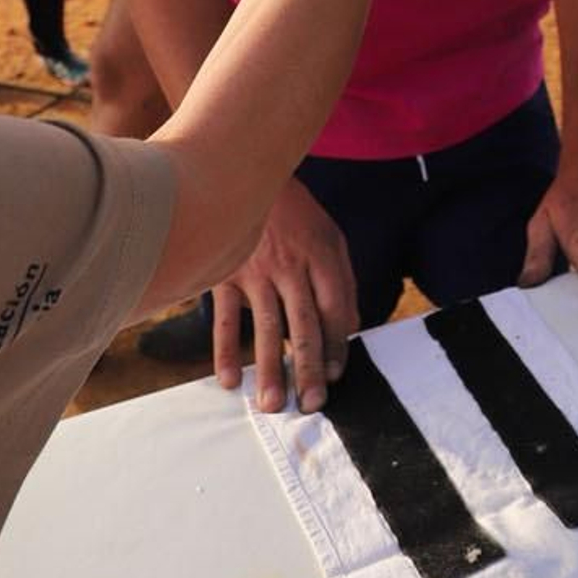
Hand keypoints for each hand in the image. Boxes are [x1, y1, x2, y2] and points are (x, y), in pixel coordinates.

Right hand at [212, 177, 359, 414]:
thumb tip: (353, 328)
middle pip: (303, 324)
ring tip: (273, 405)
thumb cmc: (294, 213)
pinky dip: (224, 350)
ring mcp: (255, 270)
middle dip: (308, 367)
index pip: (335, 309)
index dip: (337, 344)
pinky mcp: (224, 274)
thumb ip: (342, 280)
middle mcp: (290, 265)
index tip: (335, 376)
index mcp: (321, 255)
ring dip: (269, 369)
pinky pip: (224, 318)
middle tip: (311, 404)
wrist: (245, 172)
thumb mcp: (329, 236)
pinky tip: (230, 380)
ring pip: (264, 327)